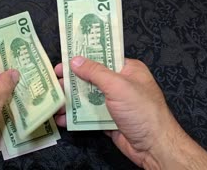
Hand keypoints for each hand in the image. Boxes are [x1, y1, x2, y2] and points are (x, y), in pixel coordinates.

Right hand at [55, 57, 206, 169]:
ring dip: (70, 100)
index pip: (101, 58)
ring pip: (87, 98)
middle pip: (90, 79)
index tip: (62, 61)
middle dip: (71, 82)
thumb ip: (95, 72)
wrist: (154, 147)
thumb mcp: (118, 86)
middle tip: (52, 83)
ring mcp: (114, 103)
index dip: (81, 59)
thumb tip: (75, 60)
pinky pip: (88, 115)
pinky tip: (61, 118)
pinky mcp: (108, 120)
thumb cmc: (143, 112)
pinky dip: (75, 117)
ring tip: (53, 101)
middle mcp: (120, 84)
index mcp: (127, 70)